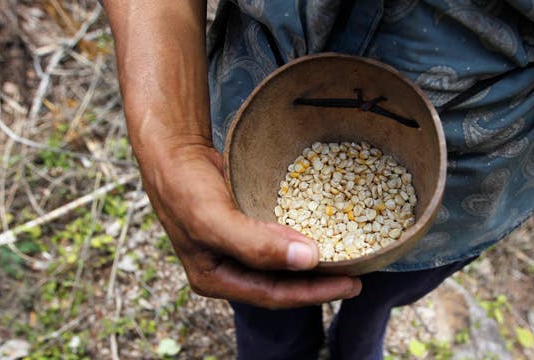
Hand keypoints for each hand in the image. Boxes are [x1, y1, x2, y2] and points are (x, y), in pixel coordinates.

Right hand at [137, 135, 361, 308]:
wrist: (175, 149)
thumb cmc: (184, 188)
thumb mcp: (214, 221)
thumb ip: (256, 246)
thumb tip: (309, 261)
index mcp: (217, 278)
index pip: (273, 295)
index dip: (313, 292)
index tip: (350, 284)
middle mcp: (231, 267)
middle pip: (282, 283)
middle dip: (318, 281)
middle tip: (358, 275)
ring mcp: (240, 246)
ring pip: (283, 261)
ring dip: (313, 261)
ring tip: (348, 257)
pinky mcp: (249, 223)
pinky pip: (281, 236)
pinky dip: (303, 236)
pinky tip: (326, 230)